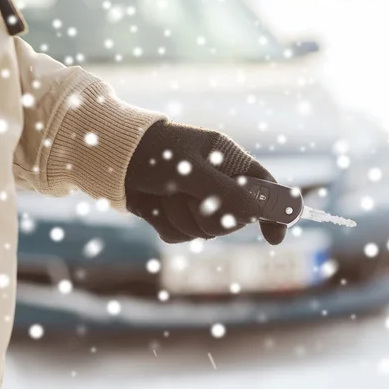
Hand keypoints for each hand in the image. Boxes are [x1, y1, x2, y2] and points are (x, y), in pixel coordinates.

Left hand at [125, 121, 286, 244]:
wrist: (112, 160)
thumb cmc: (154, 153)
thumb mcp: (192, 170)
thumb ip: (225, 192)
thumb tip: (256, 213)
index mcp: (228, 161)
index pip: (263, 188)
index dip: (274, 211)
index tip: (275, 236)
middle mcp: (217, 183)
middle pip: (235, 219)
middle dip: (210, 215)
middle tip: (191, 198)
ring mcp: (197, 201)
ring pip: (206, 231)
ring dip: (183, 218)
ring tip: (166, 196)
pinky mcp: (176, 216)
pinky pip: (182, 236)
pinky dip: (167, 224)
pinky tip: (155, 205)